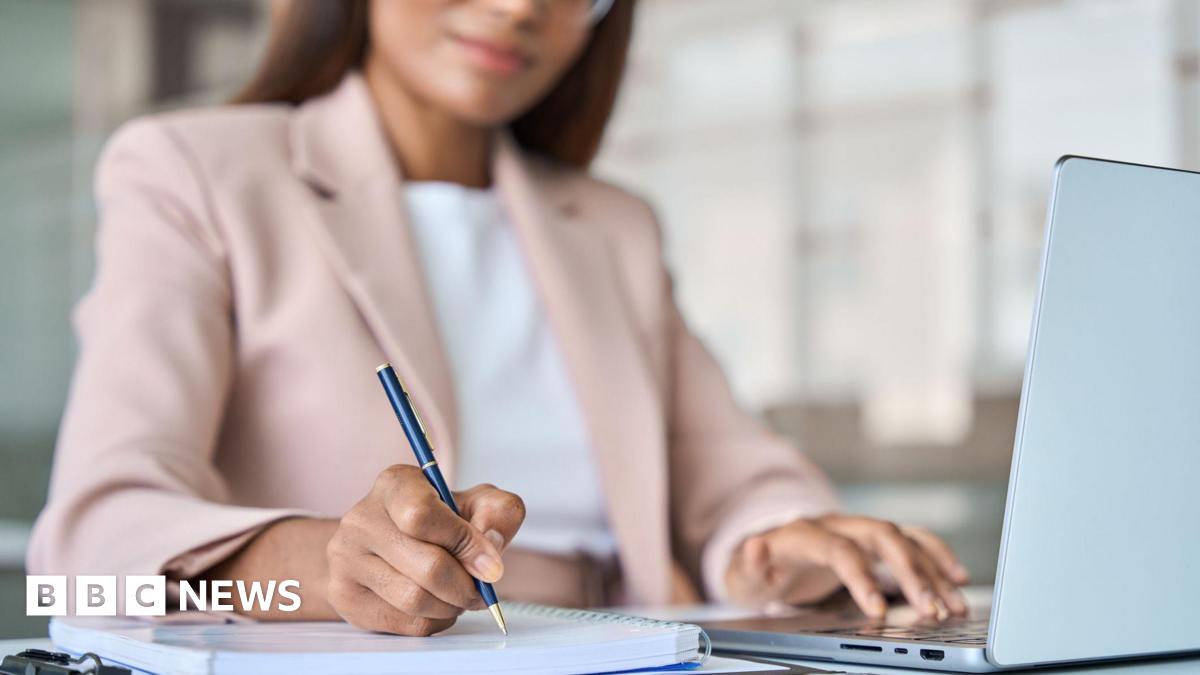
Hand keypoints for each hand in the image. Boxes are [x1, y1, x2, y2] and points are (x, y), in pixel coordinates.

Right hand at [326, 464, 524, 635]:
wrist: (391, 543)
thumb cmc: (441, 521)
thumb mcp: (477, 504)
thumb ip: (498, 514)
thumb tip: (490, 554)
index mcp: (394, 485)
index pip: (422, 516)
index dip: (464, 543)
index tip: (491, 564)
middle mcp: (361, 518)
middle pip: (427, 567)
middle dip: (466, 586)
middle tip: (480, 590)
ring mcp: (345, 559)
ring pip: (415, 600)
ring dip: (451, 606)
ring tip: (458, 597)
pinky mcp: (344, 596)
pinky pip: (403, 623)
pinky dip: (434, 621)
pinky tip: (437, 606)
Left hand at [724, 514, 969, 619]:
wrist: (763, 555)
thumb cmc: (756, 570)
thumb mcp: (742, 572)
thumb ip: (749, 562)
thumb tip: (754, 547)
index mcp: (803, 534)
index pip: (838, 548)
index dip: (859, 576)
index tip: (877, 610)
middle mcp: (837, 524)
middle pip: (882, 535)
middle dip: (910, 571)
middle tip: (930, 609)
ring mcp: (858, 529)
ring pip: (903, 538)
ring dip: (931, 569)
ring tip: (951, 604)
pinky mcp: (873, 540)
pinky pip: (912, 539)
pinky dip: (936, 555)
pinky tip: (956, 579)